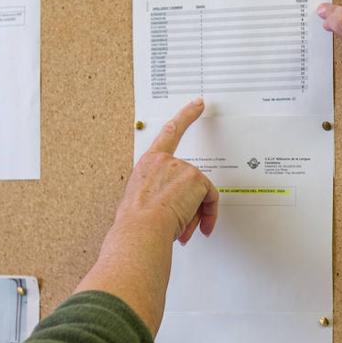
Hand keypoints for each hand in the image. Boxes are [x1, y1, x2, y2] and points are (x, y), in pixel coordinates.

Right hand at [76, 99, 218, 331]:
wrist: (136, 239)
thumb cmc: (129, 235)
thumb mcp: (136, 215)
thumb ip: (149, 211)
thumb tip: (152, 239)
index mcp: (145, 168)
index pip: (167, 135)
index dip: (184, 117)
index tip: (198, 103)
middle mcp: (161, 163)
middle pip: (191, 180)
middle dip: (192, 206)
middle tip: (183, 230)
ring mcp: (178, 168)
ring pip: (201, 193)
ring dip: (197, 215)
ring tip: (182, 233)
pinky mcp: (193, 178)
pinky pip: (211, 197)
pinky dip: (209, 215)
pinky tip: (196, 230)